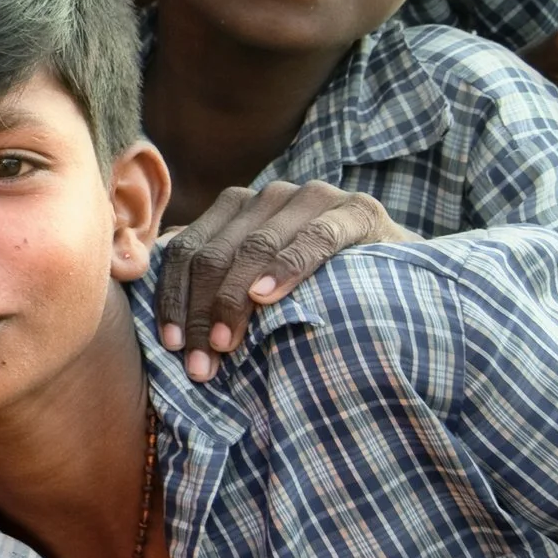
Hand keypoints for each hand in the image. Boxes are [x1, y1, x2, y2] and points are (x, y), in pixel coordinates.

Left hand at [158, 180, 408, 379]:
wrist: (404, 269)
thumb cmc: (322, 284)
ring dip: (234, 300)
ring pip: (255, 246)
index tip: (170, 345)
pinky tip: (265, 298)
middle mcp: (270, 195)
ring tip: (225, 345)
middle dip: (201, 311)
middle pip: (215, 253)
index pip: (187, 250)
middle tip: (199, 362)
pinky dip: (285, 268)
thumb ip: (215, 278)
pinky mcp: (357, 211)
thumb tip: (153, 302)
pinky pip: (313, 238)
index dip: (174, 297)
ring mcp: (314, 197)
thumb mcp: (261, 279)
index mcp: (237, 208)